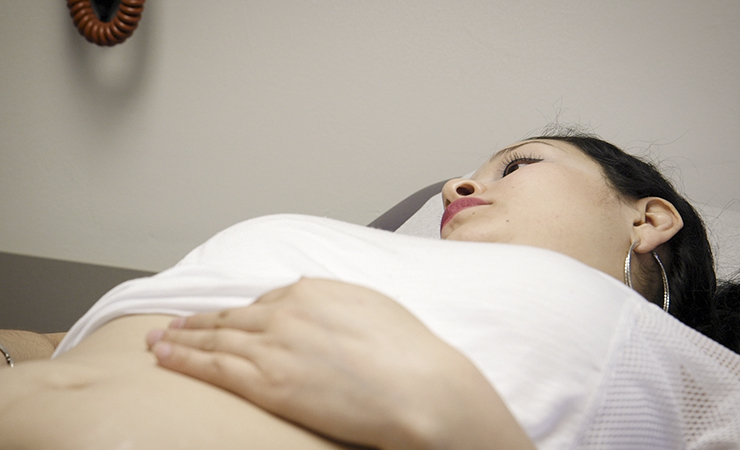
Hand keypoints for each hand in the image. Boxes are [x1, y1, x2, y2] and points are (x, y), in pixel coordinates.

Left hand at [146, 278, 533, 449]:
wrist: (420, 388)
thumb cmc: (409, 352)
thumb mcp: (372, 306)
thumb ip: (334, 301)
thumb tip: (315, 302)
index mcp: (312, 291)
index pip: (265, 301)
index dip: (242, 314)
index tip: (226, 319)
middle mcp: (286, 313)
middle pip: (231, 317)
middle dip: (198, 321)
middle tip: (172, 324)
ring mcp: (273, 346)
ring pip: (215, 339)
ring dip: (181, 339)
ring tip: (158, 341)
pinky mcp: (267, 382)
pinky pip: (213, 368)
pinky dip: (184, 360)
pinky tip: (164, 358)